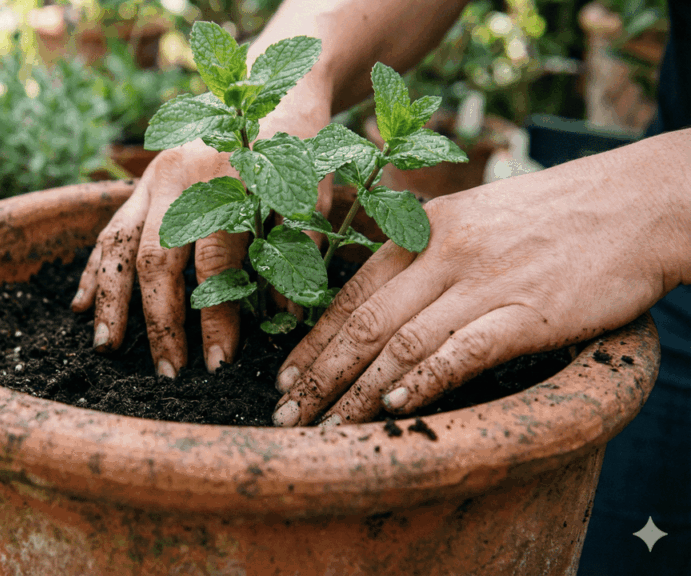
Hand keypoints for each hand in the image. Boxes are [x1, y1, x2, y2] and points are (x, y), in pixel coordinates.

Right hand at [71, 104, 332, 375]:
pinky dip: (93, 270)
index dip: (216, 316)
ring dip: (112, 300)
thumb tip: (282, 312)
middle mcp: (181, 177)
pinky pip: (108, 230)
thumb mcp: (310, 190)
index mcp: (227, 178)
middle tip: (167, 371)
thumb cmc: (298, 145)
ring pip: (120, 244)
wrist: (271, 85)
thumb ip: (295, 247)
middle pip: (157, 259)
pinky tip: (81, 307)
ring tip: (106, 347)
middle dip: (159, 321)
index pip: (215, 262)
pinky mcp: (140, 183)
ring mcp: (153, 178)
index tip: (219, 362)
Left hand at [272, 138, 690, 425]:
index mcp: (425, 230)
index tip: (286, 379)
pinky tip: (397, 407)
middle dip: (319, 376)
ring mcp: (484, 280)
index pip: (351, 294)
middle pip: (364, 323)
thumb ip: (424, 256)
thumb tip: (378, 304)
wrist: (638, 204)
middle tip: (286, 417)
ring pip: (402, 342)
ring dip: (358, 392)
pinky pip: (464, 350)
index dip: (314, 342)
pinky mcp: (528, 310)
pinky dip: (426, 380)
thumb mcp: (474, 218)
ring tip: (328, 429)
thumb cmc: (554, 217)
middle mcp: (445, 253)